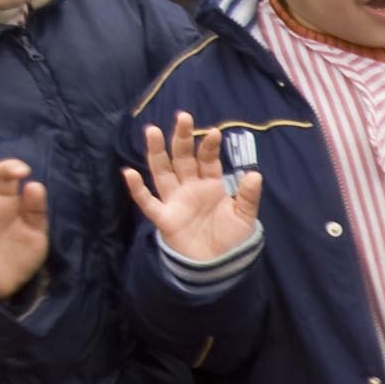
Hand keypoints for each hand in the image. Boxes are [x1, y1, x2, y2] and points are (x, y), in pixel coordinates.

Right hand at [123, 114, 261, 264]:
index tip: (214, 132)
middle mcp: (190, 188)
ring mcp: (175, 201)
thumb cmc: (231, 239)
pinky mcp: (164, 218)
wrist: (218, 267)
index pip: (207, 160)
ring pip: (163, 172)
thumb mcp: (245, 217)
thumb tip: (255, 174)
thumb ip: (248, 196)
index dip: (209, 146)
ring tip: (152, 131)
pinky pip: (148, 202)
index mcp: (210, 185)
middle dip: (182, 138)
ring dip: (157, 152)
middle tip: (182, 116)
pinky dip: (137, 189)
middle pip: (183, 158)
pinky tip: (129, 173)